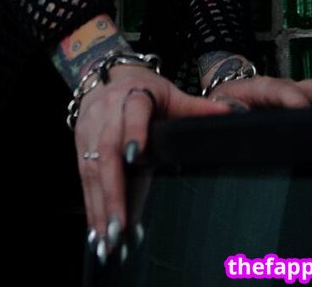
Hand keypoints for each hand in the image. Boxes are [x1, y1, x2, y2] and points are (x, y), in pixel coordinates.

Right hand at [74, 64, 231, 263]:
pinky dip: (91, 204)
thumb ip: (196, 107)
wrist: (110, 75)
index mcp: (134, 95)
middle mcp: (107, 111)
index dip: (134, 131)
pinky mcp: (80, 142)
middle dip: (113, 189)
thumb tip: (231, 113)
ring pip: (92, 168)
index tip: (135, 155)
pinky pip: (84, 176)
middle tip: (119, 224)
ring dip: (99, 204)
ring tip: (108, 236)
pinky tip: (97, 228)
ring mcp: (90, 127)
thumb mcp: (171, 93)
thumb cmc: (146, 89)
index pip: (135, 111)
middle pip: (107, 150)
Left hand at [208, 74, 311, 111]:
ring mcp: (297, 96)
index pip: (279, 89)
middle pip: (311, 88)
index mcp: (260, 87)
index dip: (291, 98)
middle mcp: (283, 88)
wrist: (226, 94)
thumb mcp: (217, 105)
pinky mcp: (304, 107)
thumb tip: (233, 113)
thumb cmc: (224, 103)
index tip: (302, 107)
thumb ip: (222, 110)